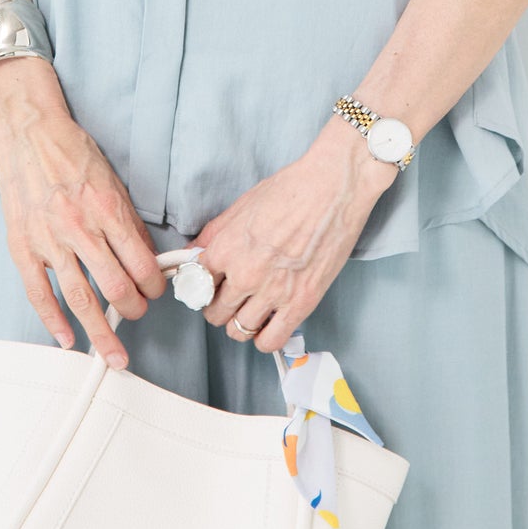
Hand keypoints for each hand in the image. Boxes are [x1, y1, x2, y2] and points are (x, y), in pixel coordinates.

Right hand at [0, 57, 165, 368]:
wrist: (28, 133)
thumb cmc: (73, 153)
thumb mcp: (113, 180)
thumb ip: (127, 221)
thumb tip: (146, 258)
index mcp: (108, 208)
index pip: (141, 263)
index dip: (155, 286)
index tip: (156, 291)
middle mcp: (80, 227)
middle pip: (116, 286)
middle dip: (134, 309)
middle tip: (138, 314)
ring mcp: (50, 239)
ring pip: (80, 298)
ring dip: (100, 332)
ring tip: (112, 355)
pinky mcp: (24, 246)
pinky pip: (39, 293)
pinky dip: (53, 321)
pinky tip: (66, 339)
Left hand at [186, 116, 396, 354]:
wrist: (334, 187)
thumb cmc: (292, 188)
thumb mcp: (243, 204)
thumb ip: (214, 233)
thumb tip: (194, 252)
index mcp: (226, 248)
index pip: (196, 284)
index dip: (202, 283)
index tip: (210, 283)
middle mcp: (244, 274)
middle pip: (215, 313)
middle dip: (218, 306)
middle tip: (230, 296)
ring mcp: (273, 292)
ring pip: (238, 331)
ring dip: (239, 323)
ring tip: (249, 309)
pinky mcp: (300, 303)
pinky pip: (270, 341)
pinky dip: (264, 338)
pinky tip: (268, 322)